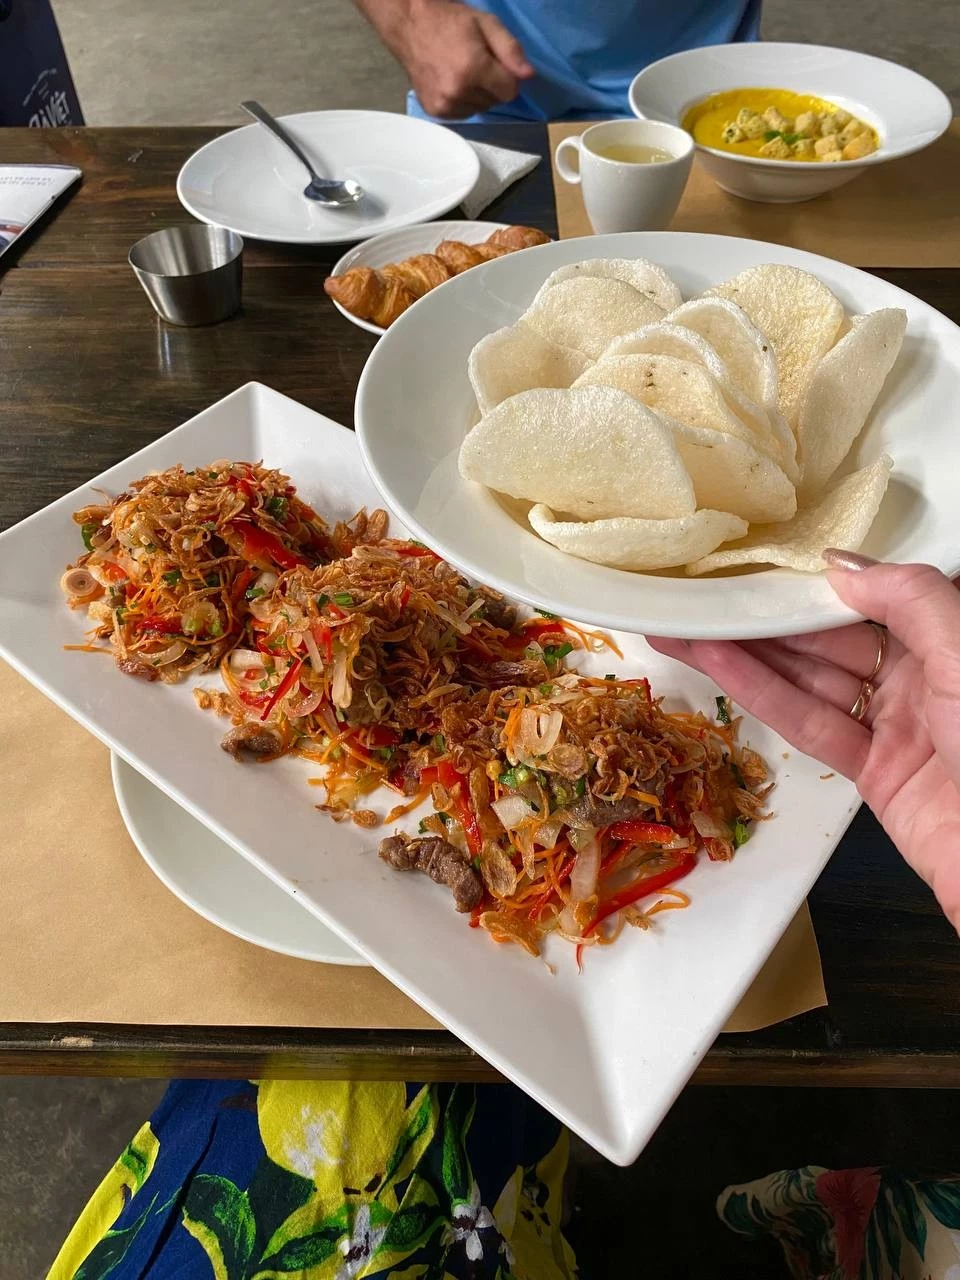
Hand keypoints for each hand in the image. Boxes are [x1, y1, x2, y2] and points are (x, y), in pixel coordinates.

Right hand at [392, 0, 532, 118]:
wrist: (410, 27)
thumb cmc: (450, 21)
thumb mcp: (486, 24)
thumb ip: (510, 49)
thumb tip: (529, 75)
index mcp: (473, 69)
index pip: (510, 92)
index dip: (507, 77)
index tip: (496, 63)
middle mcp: (458, 92)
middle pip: (495, 102)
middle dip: (492, 85)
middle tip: (475, 63)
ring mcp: (445, 105)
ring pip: (480, 109)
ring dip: (478, 95)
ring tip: (462, 72)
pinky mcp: (435, 112)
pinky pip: (463, 114)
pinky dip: (463, 102)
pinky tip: (452, 83)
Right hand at [647, 554, 959, 932]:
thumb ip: (910, 599)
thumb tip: (839, 565)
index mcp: (951, 639)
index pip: (875, 597)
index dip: (816, 582)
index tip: (761, 563)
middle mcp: (923, 677)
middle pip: (831, 638)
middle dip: (766, 617)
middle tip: (700, 594)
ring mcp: (896, 727)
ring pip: (810, 680)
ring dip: (746, 653)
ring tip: (684, 627)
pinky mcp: (874, 774)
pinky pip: (810, 726)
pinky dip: (762, 696)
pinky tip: (718, 666)